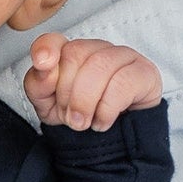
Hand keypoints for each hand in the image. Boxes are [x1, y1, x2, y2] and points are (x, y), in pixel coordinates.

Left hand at [23, 34, 161, 130]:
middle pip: (75, 55)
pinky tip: (103, 121)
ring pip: (99, 66)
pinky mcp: (144, 73)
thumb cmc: (83, 117)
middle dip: (68, 93)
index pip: (54, 41)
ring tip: (85, 123)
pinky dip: (107, 109)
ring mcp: (124, 57)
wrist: (116, 141)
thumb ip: (38, 85)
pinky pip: (122, 83)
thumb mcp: (50, 107)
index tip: (42, 65)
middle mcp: (97, 49)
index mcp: (72, 53)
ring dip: (85, 102)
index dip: (46, 49)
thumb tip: (45, 68)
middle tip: (71, 117)